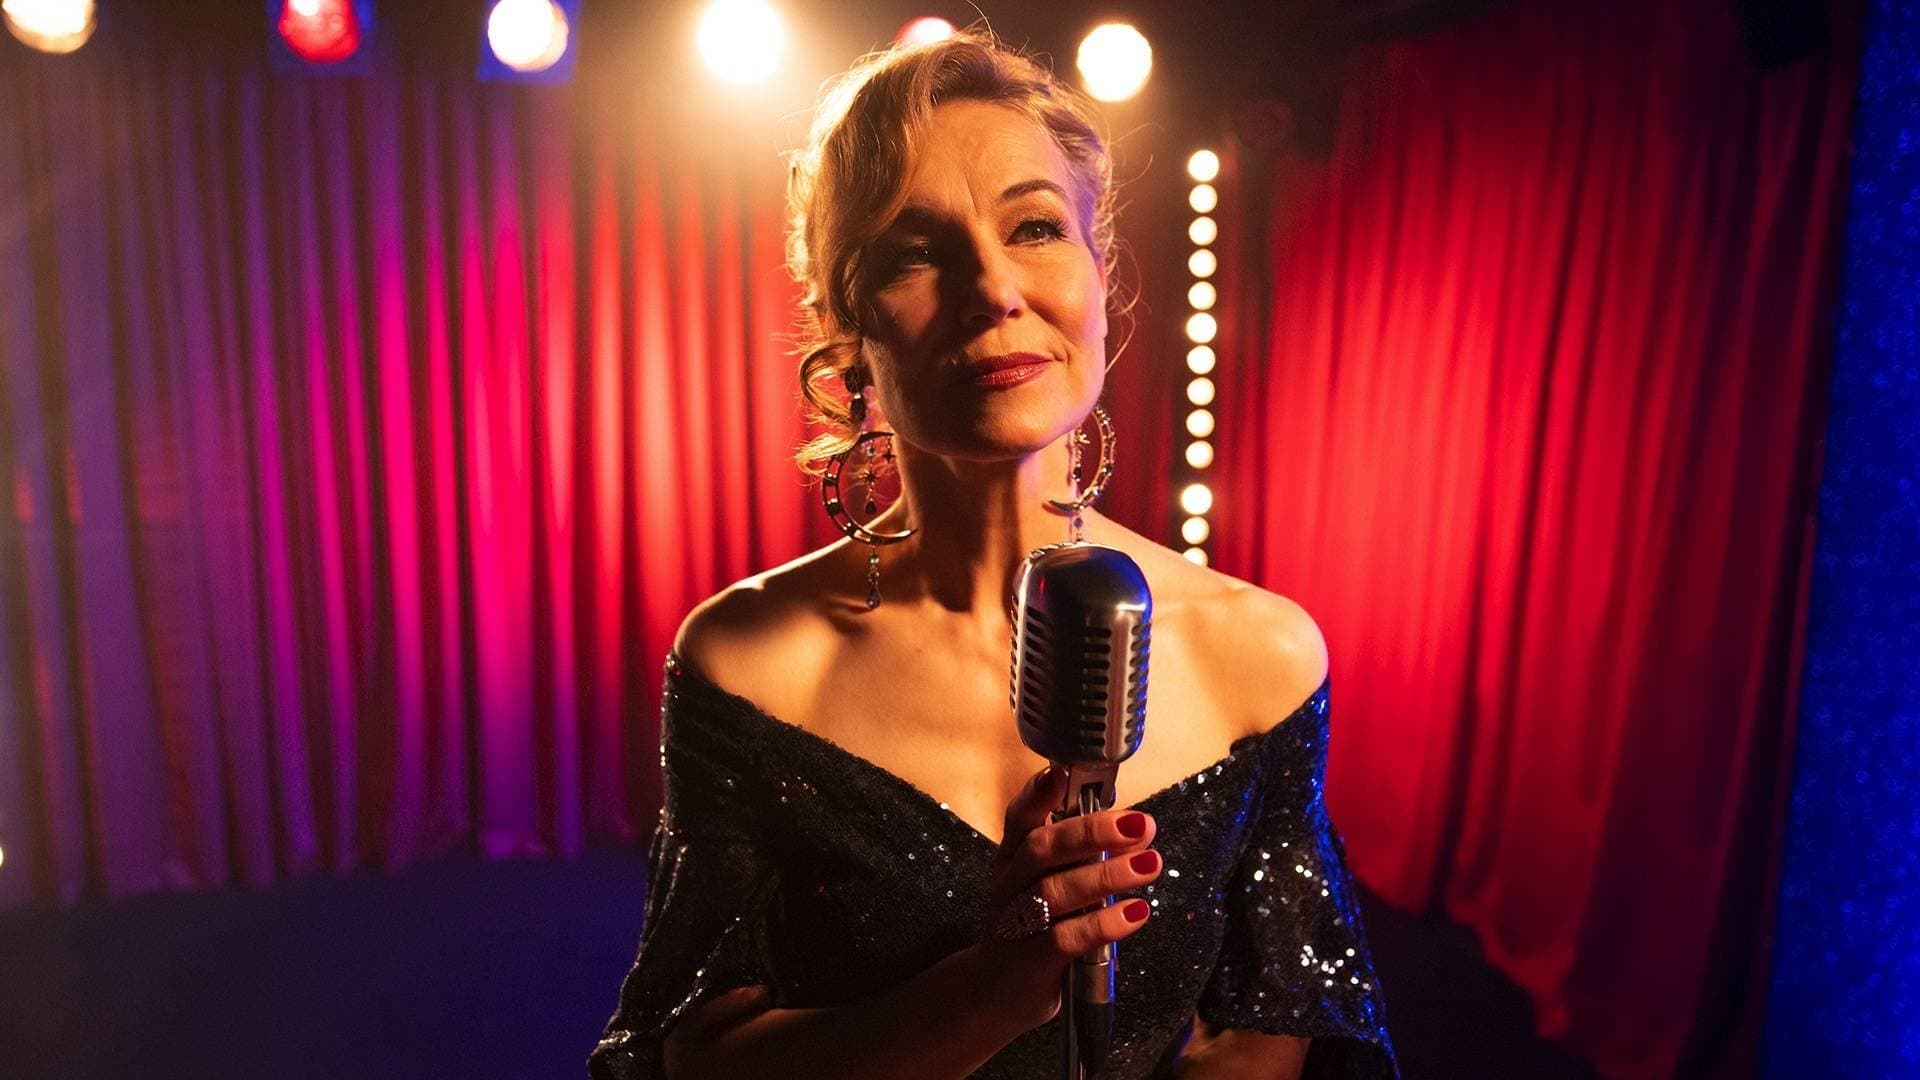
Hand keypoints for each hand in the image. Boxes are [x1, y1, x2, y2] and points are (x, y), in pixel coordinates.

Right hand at [971, 765, 1162, 1028]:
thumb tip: (1130, 826)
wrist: (993, 994)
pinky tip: (1136, 912)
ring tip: (1150, 864)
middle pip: (1042, 849)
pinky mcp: (1030, 961)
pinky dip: (1104, 923)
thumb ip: (1075, 857)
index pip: (1019, 818)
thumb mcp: (1042, 885)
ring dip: (1107, 875)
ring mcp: (1015, 923)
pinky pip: (1067, 938)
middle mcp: (1009, 884)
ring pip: (1056, 891)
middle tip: (1141, 825)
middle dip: (1091, 832)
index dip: (1038, 794)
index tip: (1061, 774)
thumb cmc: (1029, 928)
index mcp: (1012, 858)